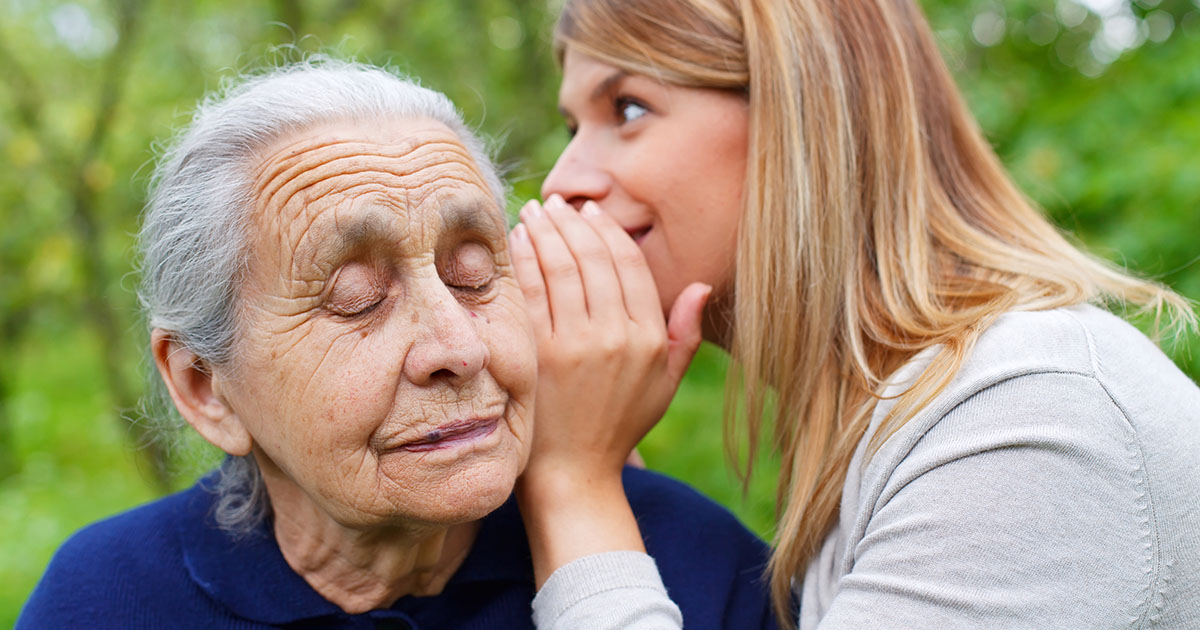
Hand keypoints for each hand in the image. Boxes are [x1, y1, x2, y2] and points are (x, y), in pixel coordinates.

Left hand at [509, 195, 710, 483]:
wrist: (573, 473)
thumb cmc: (618, 426)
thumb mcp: (663, 385)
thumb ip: (685, 333)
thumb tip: (701, 285)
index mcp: (648, 339)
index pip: (630, 266)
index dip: (609, 232)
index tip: (590, 214)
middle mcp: (615, 338)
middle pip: (593, 259)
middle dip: (572, 223)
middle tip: (554, 205)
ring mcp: (574, 346)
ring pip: (561, 268)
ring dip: (545, 232)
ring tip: (533, 213)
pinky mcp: (537, 355)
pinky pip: (530, 293)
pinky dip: (522, 260)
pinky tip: (515, 242)